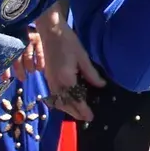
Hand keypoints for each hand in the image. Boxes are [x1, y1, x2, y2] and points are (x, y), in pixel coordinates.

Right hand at [38, 9, 105, 123]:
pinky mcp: (48, 77)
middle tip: (86, 118)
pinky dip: (60, 102)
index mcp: (66, 79)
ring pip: (58, 101)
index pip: (75, 99)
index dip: (83, 110)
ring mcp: (50, 81)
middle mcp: (56, 83)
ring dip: (67, 109)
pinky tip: (67, 102)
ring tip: (78, 113)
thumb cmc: (68, 42)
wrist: (51, 32)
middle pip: (65, 104)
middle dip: (75, 113)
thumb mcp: (83, 57)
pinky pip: (54, 96)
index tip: (91, 116)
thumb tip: (101, 86)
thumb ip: (91, 74)